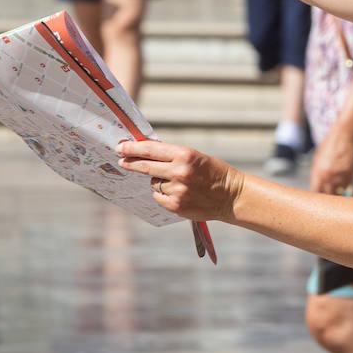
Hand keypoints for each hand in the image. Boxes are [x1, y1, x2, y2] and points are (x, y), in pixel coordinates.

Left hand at [117, 138, 240, 221]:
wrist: (231, 196)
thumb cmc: (214, 172)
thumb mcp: (195, 157)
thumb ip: (172, 156)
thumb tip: (146, 154)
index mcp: (185, 155)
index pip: (151, 149)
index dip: (133, 148)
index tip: (121, 147)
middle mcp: (179, 172)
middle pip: (146, 166)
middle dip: (131, 162)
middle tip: (121, 160)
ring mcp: (177, 190)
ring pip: (154, 183)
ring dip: (158, 181)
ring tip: (177, 181)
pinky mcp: (175, 205)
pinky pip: (159, 197)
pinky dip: (163, 194)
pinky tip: (178, 192)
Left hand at [309, 129, 352, 194]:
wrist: (345, 136)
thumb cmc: (330, 145)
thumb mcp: (318, 159)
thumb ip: (317, 173)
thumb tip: (317, 186)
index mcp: (318, 174)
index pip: (315, 193)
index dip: (317, 196)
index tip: (318, 196)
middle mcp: (328, 178)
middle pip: (327, 196)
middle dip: (328, 194)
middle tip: (328, 193)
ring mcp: (340, 178)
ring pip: (338, 193)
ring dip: (337, 190)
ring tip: (337, 182)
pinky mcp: (350, 176)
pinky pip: (347, 186)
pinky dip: (345, 184)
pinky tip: (344, 175)